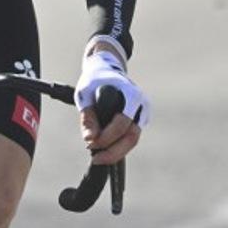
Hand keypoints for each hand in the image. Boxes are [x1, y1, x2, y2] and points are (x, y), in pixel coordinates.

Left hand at [75, 48, 148, 165]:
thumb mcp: (84, 94)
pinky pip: (130, 137)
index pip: (122, 124)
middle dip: (114, 152)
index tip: (90, 143)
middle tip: (96, 159)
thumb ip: (88, 116)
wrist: (105, 69)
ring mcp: (142, 113)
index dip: (106, 137)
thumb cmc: (94, 80)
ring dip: (116, 151)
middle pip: (132, 137)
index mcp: (131, 95)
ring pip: (132, 140)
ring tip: (98, 156)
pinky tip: (103, 149)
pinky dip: (117, 145)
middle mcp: (141, 105)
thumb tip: (90, 139)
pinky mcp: (139, 119)